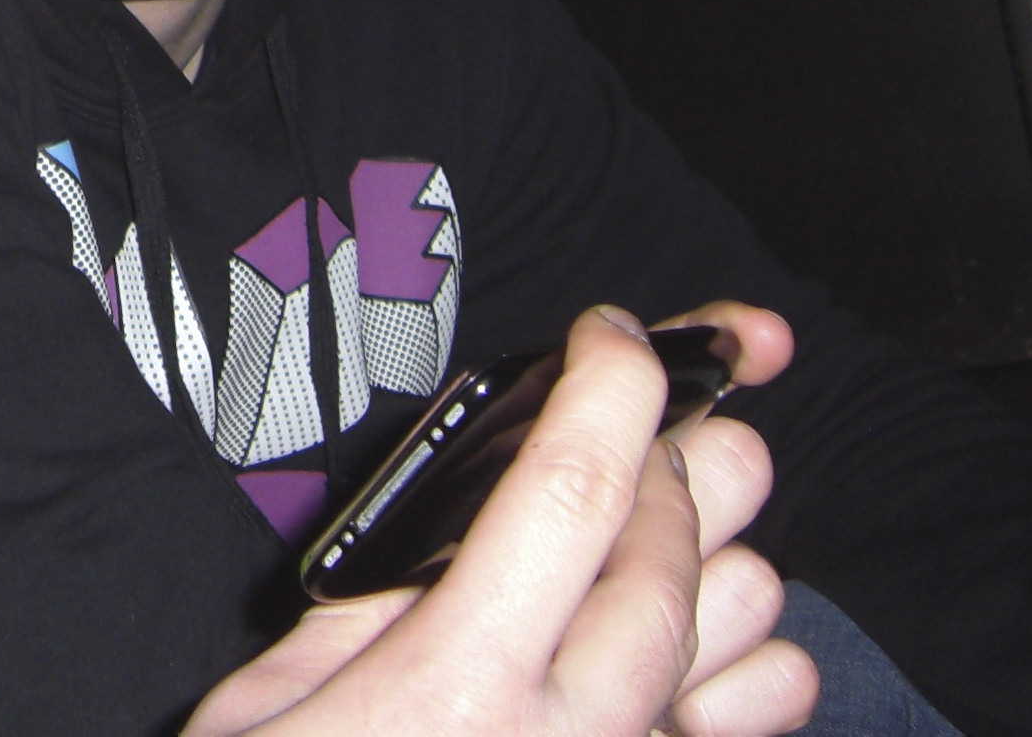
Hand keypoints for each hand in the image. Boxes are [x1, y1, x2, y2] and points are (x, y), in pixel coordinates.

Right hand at [186, 306, 815, 736]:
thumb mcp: (265, 711)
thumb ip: (367, 612)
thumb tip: (456, 530)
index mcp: (458, 684)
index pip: (575, 488)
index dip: (609, 380)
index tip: (602, 333)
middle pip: (675, 549)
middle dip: (667, 458)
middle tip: (622, 434)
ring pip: (751, 630)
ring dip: (716, 560)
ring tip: (654, 543)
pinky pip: (766, 718)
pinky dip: (753, 666)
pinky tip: (697, 653)